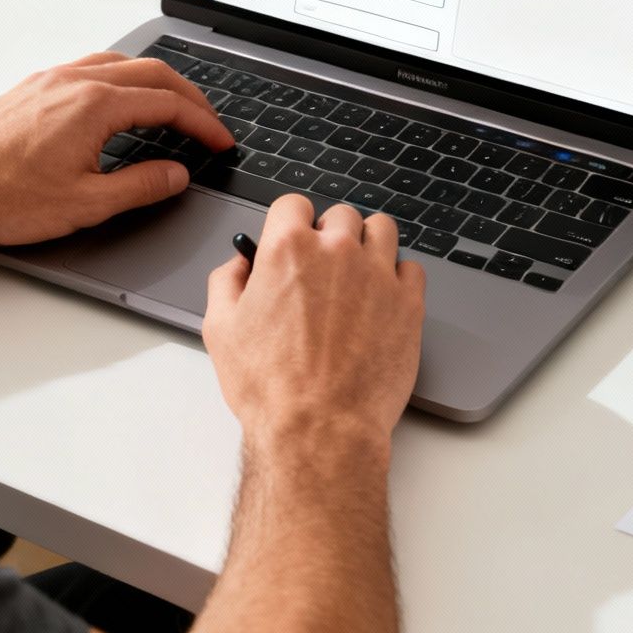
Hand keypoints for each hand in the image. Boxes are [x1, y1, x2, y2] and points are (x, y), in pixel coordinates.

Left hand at [0, 51, 233, 245]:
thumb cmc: (0, 195)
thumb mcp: (86, 203)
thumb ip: (140, 186)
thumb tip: (175, 174)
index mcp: (94, 104)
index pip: (168, 103)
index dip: (203, 123)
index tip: (220, 141)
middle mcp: (74, 80)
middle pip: (151, 73)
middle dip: (189, 97)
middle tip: (209, 123)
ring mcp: (50, 79)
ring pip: (121, 64)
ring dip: (156, 82)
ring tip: (174, 108)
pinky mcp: (32, 88)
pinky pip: (91, 67)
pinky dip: (122, 80)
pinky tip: (121, 102)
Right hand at [202, 195, 426, 444]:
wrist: (320, 428)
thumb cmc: (271, 388)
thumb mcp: (220, 329)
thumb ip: (226, 282)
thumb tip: (239, 264)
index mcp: (288, 249)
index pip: (293, 204)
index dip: (289, 224)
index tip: (292, 241)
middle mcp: (338, 252)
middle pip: (341, 215)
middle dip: (330, 236)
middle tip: (322, 270)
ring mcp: (378, 275)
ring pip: (382, 230)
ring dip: (368, 245)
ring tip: (357, 276)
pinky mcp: (409, 303)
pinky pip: (411, 268)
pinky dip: (398, 278)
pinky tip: (382, 300)